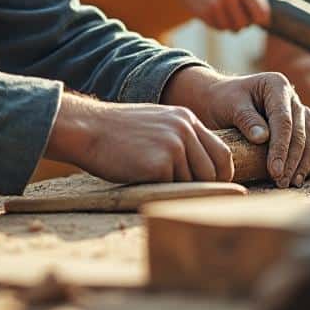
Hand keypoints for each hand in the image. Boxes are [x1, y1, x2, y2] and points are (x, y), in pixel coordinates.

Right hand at [45, 93, 233, 182]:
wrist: (88, 129)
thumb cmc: (118, 133)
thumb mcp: (157, 125)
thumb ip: (181, 140)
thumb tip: (203, 171)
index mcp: (187, 119)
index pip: (222, 154)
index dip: (220, 175)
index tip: (209, 187)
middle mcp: (185, 130)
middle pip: (212, 173)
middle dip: (199, 186)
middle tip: (175, 188)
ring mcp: (174, 146)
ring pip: (192, 183)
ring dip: (174, 188)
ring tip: (148, 176)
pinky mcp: (160, 164)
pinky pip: (171, 189)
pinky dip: (158, 190)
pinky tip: (139, 177)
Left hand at [164, 66, 309, 187]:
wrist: (218, 98)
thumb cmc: (223, 100)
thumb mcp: (230, 105)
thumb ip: (247, 120)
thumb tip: (263, 138)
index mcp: (277, 85)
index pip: (283, 120)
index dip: (281, 147)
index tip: (274, 170)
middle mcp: (291, 96)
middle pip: (299, 131)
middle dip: (291, 160)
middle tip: (281, 182)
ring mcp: (297, 109)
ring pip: (308, 137)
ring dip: (300, 162)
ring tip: (290, 183)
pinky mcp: (297, 123)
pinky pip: (307, 142)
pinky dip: (302, 160)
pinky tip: (296, 177)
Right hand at [177, 0, 270, 31]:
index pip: (260, 12)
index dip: (262, 19)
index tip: (260, 19)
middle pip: (246, 23)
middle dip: (245, 22)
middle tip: (241, 16)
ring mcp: (215, 4)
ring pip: (232, 28)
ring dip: (232, 25)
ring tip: (228, 15)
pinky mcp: (204, 13)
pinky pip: (219, 28)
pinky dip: (220, 24)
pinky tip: (217, 14)